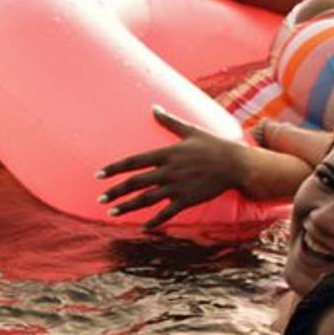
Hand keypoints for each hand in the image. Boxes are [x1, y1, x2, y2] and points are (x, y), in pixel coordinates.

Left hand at [98, 108, 252, 226]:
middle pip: (136, 182)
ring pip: (147, 199)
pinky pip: (167, 213)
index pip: (134, 161)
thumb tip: (154, 107)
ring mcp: (178, 186)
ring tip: (111, 213)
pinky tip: (143, 227)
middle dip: (116, 191)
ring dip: (128, 207)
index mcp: (166, 153)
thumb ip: (169, 120)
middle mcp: (169, 170)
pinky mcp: (188, 199)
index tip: (98, 174)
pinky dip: (154, 221)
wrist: (235, 163)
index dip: (115, 168)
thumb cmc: (213, 144)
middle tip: (100, 199)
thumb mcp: (190, 130)